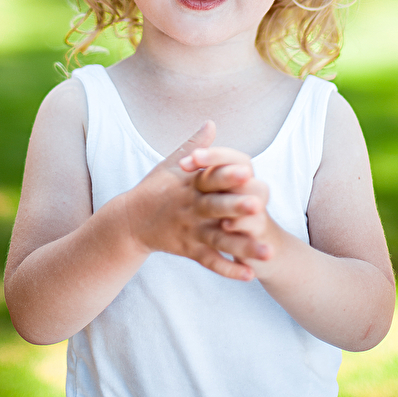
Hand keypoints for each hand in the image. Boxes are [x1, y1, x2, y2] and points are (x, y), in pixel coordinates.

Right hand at [125, 122, 269, 280]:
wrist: (129, 221)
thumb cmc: (154, 188)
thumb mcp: (170, 163)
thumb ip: (194, 145)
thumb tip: (211, 122)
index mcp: (189, 184)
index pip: (210, 177)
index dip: (227, 175)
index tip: (247, 172)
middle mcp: (191, 207)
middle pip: (215, 208)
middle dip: (236, 207)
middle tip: (258, 207)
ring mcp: (190, 230)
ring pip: (219, 239)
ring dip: (243, 246)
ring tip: (268, 253)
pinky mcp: (188, 249)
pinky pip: (210, 261)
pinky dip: (228, 268)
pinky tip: (249, 274)